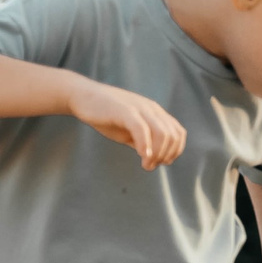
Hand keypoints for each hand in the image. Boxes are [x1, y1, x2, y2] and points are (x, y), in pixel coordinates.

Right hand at [69, 78, 185, 168]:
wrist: (83, 96)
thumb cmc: (106, 115)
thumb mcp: (129, 131)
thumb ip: (143, 142)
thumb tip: (154, 158)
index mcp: (155, 113)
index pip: (178, 133)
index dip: (174, 151)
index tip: (160, 163)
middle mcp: (151, 109)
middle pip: (173, 136)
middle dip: (165, 156)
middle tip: (149, 166)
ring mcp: (139, 108)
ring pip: (162, 133)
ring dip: (157, 154)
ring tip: (145, 164)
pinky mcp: (124, 110)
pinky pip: (142, 129)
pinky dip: (146, 145)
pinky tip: (141, 156)